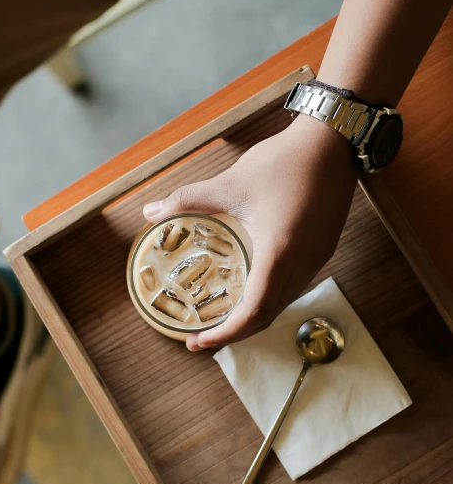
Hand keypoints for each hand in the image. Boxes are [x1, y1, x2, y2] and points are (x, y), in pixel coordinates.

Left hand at [143, 116, 357, 351]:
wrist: (332, 142)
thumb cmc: (284, 161)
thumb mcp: (231, 182)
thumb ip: (188, 201)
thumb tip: (150, 213)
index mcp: (279, 253)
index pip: (253, 312)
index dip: (225, 333)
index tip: (199, 340)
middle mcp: (302, 265)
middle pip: (268, 317)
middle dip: (234, 333)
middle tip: (202, 338)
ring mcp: (317, 260)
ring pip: (283, 305)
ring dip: (253, 318)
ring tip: (223, 319)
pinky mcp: (323, 250)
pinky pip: (294, 288)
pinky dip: (269, 300)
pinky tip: (251, 291)